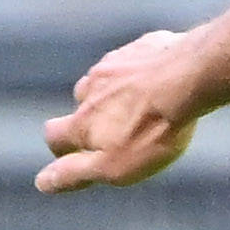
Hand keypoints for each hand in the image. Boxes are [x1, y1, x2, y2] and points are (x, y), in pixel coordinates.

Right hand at [40, 31, 203, 192]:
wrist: (187, 79)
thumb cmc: (153, 130)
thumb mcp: (115, 166)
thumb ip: (75, 173)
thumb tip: (42, 182)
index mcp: (83, 122)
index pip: (54, 136)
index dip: (60, 147)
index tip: (71, 154)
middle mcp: (90, 90)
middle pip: (80, 105)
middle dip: (92, 119)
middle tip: (115, 130)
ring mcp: (114, 64)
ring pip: (104, 81)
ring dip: (113, 93)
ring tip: (137, 104)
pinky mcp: (139, 48)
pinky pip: (132, 62)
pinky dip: (137, 73)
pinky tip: (157, 81)